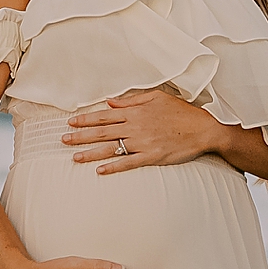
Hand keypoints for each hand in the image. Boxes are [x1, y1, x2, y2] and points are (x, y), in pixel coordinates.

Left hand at [63, 89, 226, 174]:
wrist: (204, 129)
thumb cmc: (181, 112)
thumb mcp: (156, 97)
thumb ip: (131, 100)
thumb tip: (110, 101)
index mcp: (135, 112)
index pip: (104, 115)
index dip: (85, 119)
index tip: (71, 122)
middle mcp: (135, 127)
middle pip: (102, 131)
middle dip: (80, 136)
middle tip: (63, 139)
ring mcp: (143, 143)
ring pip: (111, 148)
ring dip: (91, 152)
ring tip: (74, 157)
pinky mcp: (152, 157)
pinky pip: (128, 162)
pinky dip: (113, 166)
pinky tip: (99, 170)